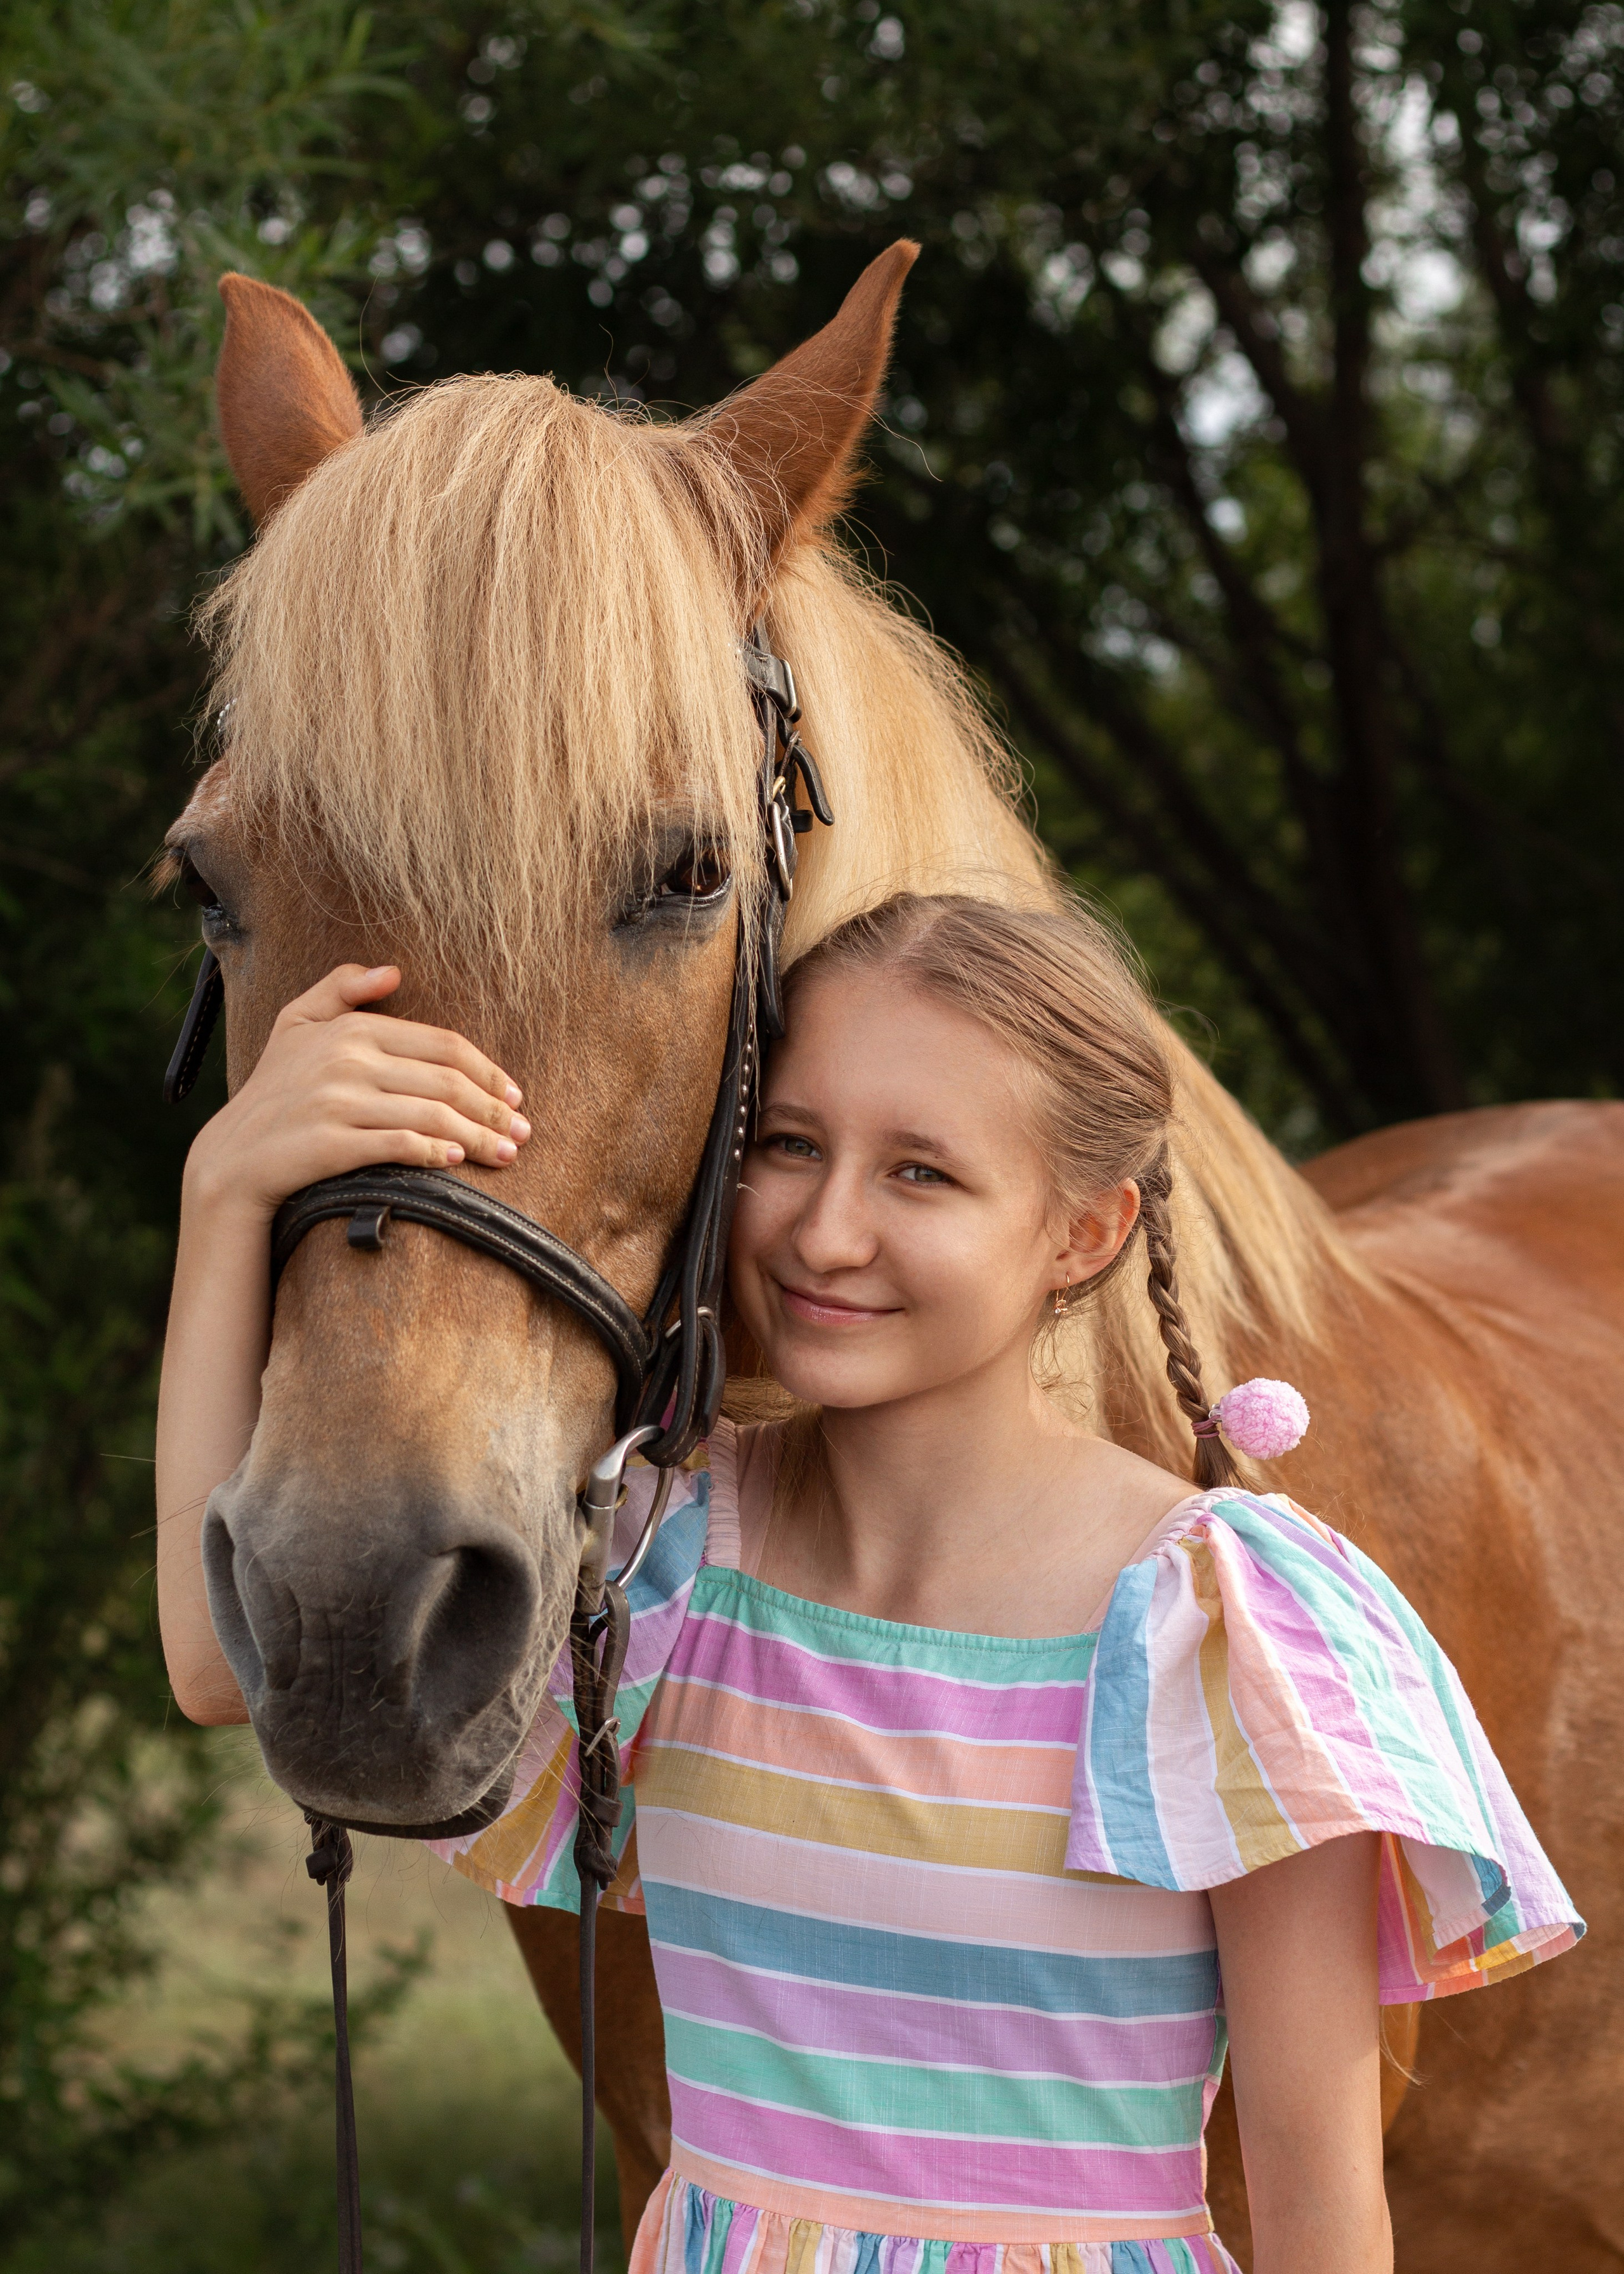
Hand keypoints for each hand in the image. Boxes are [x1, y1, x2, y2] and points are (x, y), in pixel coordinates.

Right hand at [183, 964, 529, 1222]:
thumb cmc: (274, 1089)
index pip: (443, 1045)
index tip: (515, 1095)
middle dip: (494, 1110)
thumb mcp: (295, 1024)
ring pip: (431, 1115)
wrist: (233, 1156)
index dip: (488, 1070)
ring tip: (506, 1154)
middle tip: (523, 1132)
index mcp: (351, 1028)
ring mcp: (337, 1102)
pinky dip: (433, 1152)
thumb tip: (393, 971)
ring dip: (478, 1137)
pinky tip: (455, 1160)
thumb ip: (341, 988)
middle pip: (446, 1082)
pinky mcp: (330, 1143)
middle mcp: (346, 1060)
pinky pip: (398, 1145)